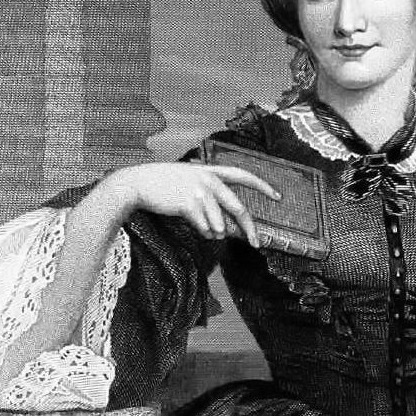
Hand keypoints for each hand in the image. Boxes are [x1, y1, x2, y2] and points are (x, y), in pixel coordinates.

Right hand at [102, 162, 279, 246]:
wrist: (137, 184)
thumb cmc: (163, 184)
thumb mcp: (190, 181)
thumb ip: (210, 196)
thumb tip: (226, 226)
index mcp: (211, 171)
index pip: (243, 176)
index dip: (262, 186)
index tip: (278, 197)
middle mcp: (209, 179)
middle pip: (238, 208)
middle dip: (250, 229)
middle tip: (256, 244)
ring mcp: (199, 191)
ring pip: (220, 224)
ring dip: (215, 233)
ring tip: (205, 230)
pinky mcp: (189, 204)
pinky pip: (204, 228)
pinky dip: (202, 232)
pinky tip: (194, 226)